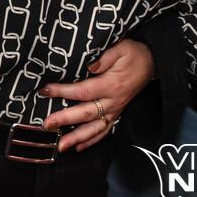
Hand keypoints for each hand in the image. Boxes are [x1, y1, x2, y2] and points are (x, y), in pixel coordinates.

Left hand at [41, 38, 155, 151]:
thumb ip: (105, 57)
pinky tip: (78, 147)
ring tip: (61, 146)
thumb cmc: (134, 54)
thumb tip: (89, 66)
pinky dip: (92, 141)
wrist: (152, 63)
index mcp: (111, 85)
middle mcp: (113, 101)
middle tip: (47, 125)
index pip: (83, 91)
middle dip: (65, 120)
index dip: (62, 92)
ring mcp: (115, 110)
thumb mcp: (121, 48)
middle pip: (86, 113)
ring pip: (95, 128)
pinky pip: (104, 131)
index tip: (45, 91)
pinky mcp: (117, 113)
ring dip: (77, 138)